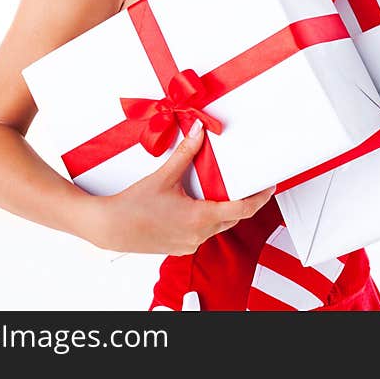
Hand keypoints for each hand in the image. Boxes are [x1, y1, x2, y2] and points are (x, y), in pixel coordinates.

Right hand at [79, 121, 274, 254]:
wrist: (110, 227)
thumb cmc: (134, 206)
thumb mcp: (164, 176)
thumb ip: (186, 153)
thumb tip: (199, 132)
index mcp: (200, 218)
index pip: (242, 210)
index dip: (259, 198)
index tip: (269, 187)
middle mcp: (198, 235)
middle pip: (232, 217)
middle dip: (243, 202)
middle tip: (250, 185)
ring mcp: (189, 243)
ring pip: (217, 225)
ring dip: (222, 210)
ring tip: (222, 190)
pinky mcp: (179, 246)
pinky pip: (202, 233)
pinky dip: (206, 218)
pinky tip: (198, 204)